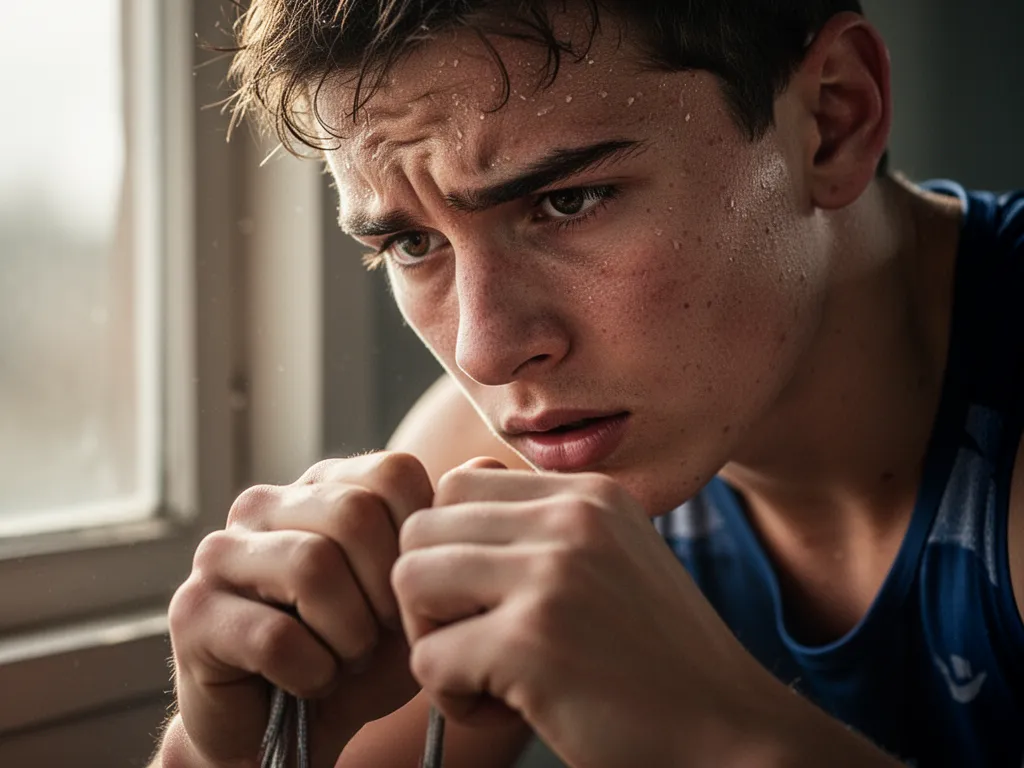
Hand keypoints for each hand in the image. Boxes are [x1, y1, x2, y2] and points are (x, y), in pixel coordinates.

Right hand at [167, 452, 431, 767]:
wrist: (289, 732)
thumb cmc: (358, 655)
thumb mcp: (418, 595)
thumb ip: (448, 530)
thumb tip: (489, 461)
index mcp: (323, 488)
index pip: (393, 471)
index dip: (418, 541)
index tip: (409, 596)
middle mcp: (266, 505)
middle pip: (353, 513)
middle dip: (384, 592)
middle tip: (376, 635)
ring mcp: (221, 553)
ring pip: (312, 566)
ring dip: (348, 636)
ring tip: (342, 657)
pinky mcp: (192, 612)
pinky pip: (276, 636)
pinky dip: (312, 673)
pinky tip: (307, 681)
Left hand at [394, 462, 780, 766]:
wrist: (732, 734)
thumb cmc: (657, 660)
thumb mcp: (611, 561)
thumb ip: (543, 528)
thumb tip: (447, 505)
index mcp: (587, 494)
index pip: (456, 486)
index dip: (450, 550)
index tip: (486, 602)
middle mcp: (570, 517)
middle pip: (422, 529)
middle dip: (428, 595)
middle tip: (475, 643)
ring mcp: (553, 574)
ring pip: (410, 579)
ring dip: (433, 639)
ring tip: (488, 675)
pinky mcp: (534, 640)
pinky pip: (429, 658)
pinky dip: (453, 697)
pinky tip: (509, 710)